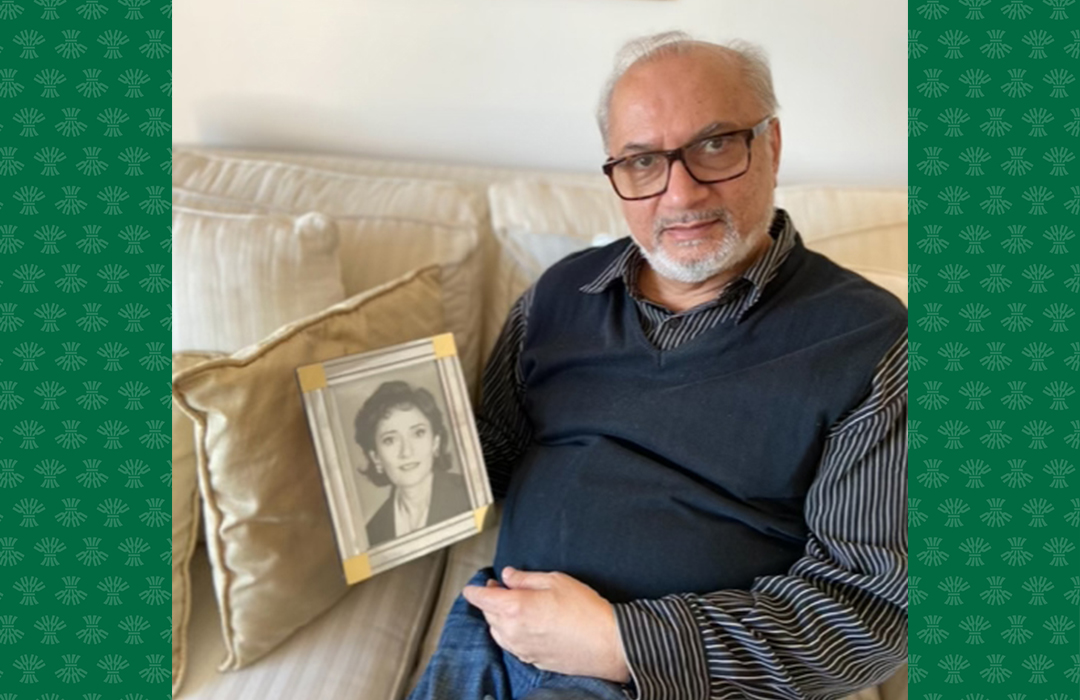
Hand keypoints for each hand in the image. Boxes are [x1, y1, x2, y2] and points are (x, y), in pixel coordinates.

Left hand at [462, 567, 630, 682]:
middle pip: (488, 615)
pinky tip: (523, 625)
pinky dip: (510, 633)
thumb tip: (508, 576)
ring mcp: (521, 648)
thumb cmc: (586, 611)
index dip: (474, 590)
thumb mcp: (555, 580)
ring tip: (511, 606)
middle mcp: (513, 631)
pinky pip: (511, 645)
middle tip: (498, 589)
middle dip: (489, 601)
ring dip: (498, 618)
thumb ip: (526, 578)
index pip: (482, 599)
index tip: (472, 587)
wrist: (607, 644)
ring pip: (497, 632)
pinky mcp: (531, 659)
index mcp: (515, 607)